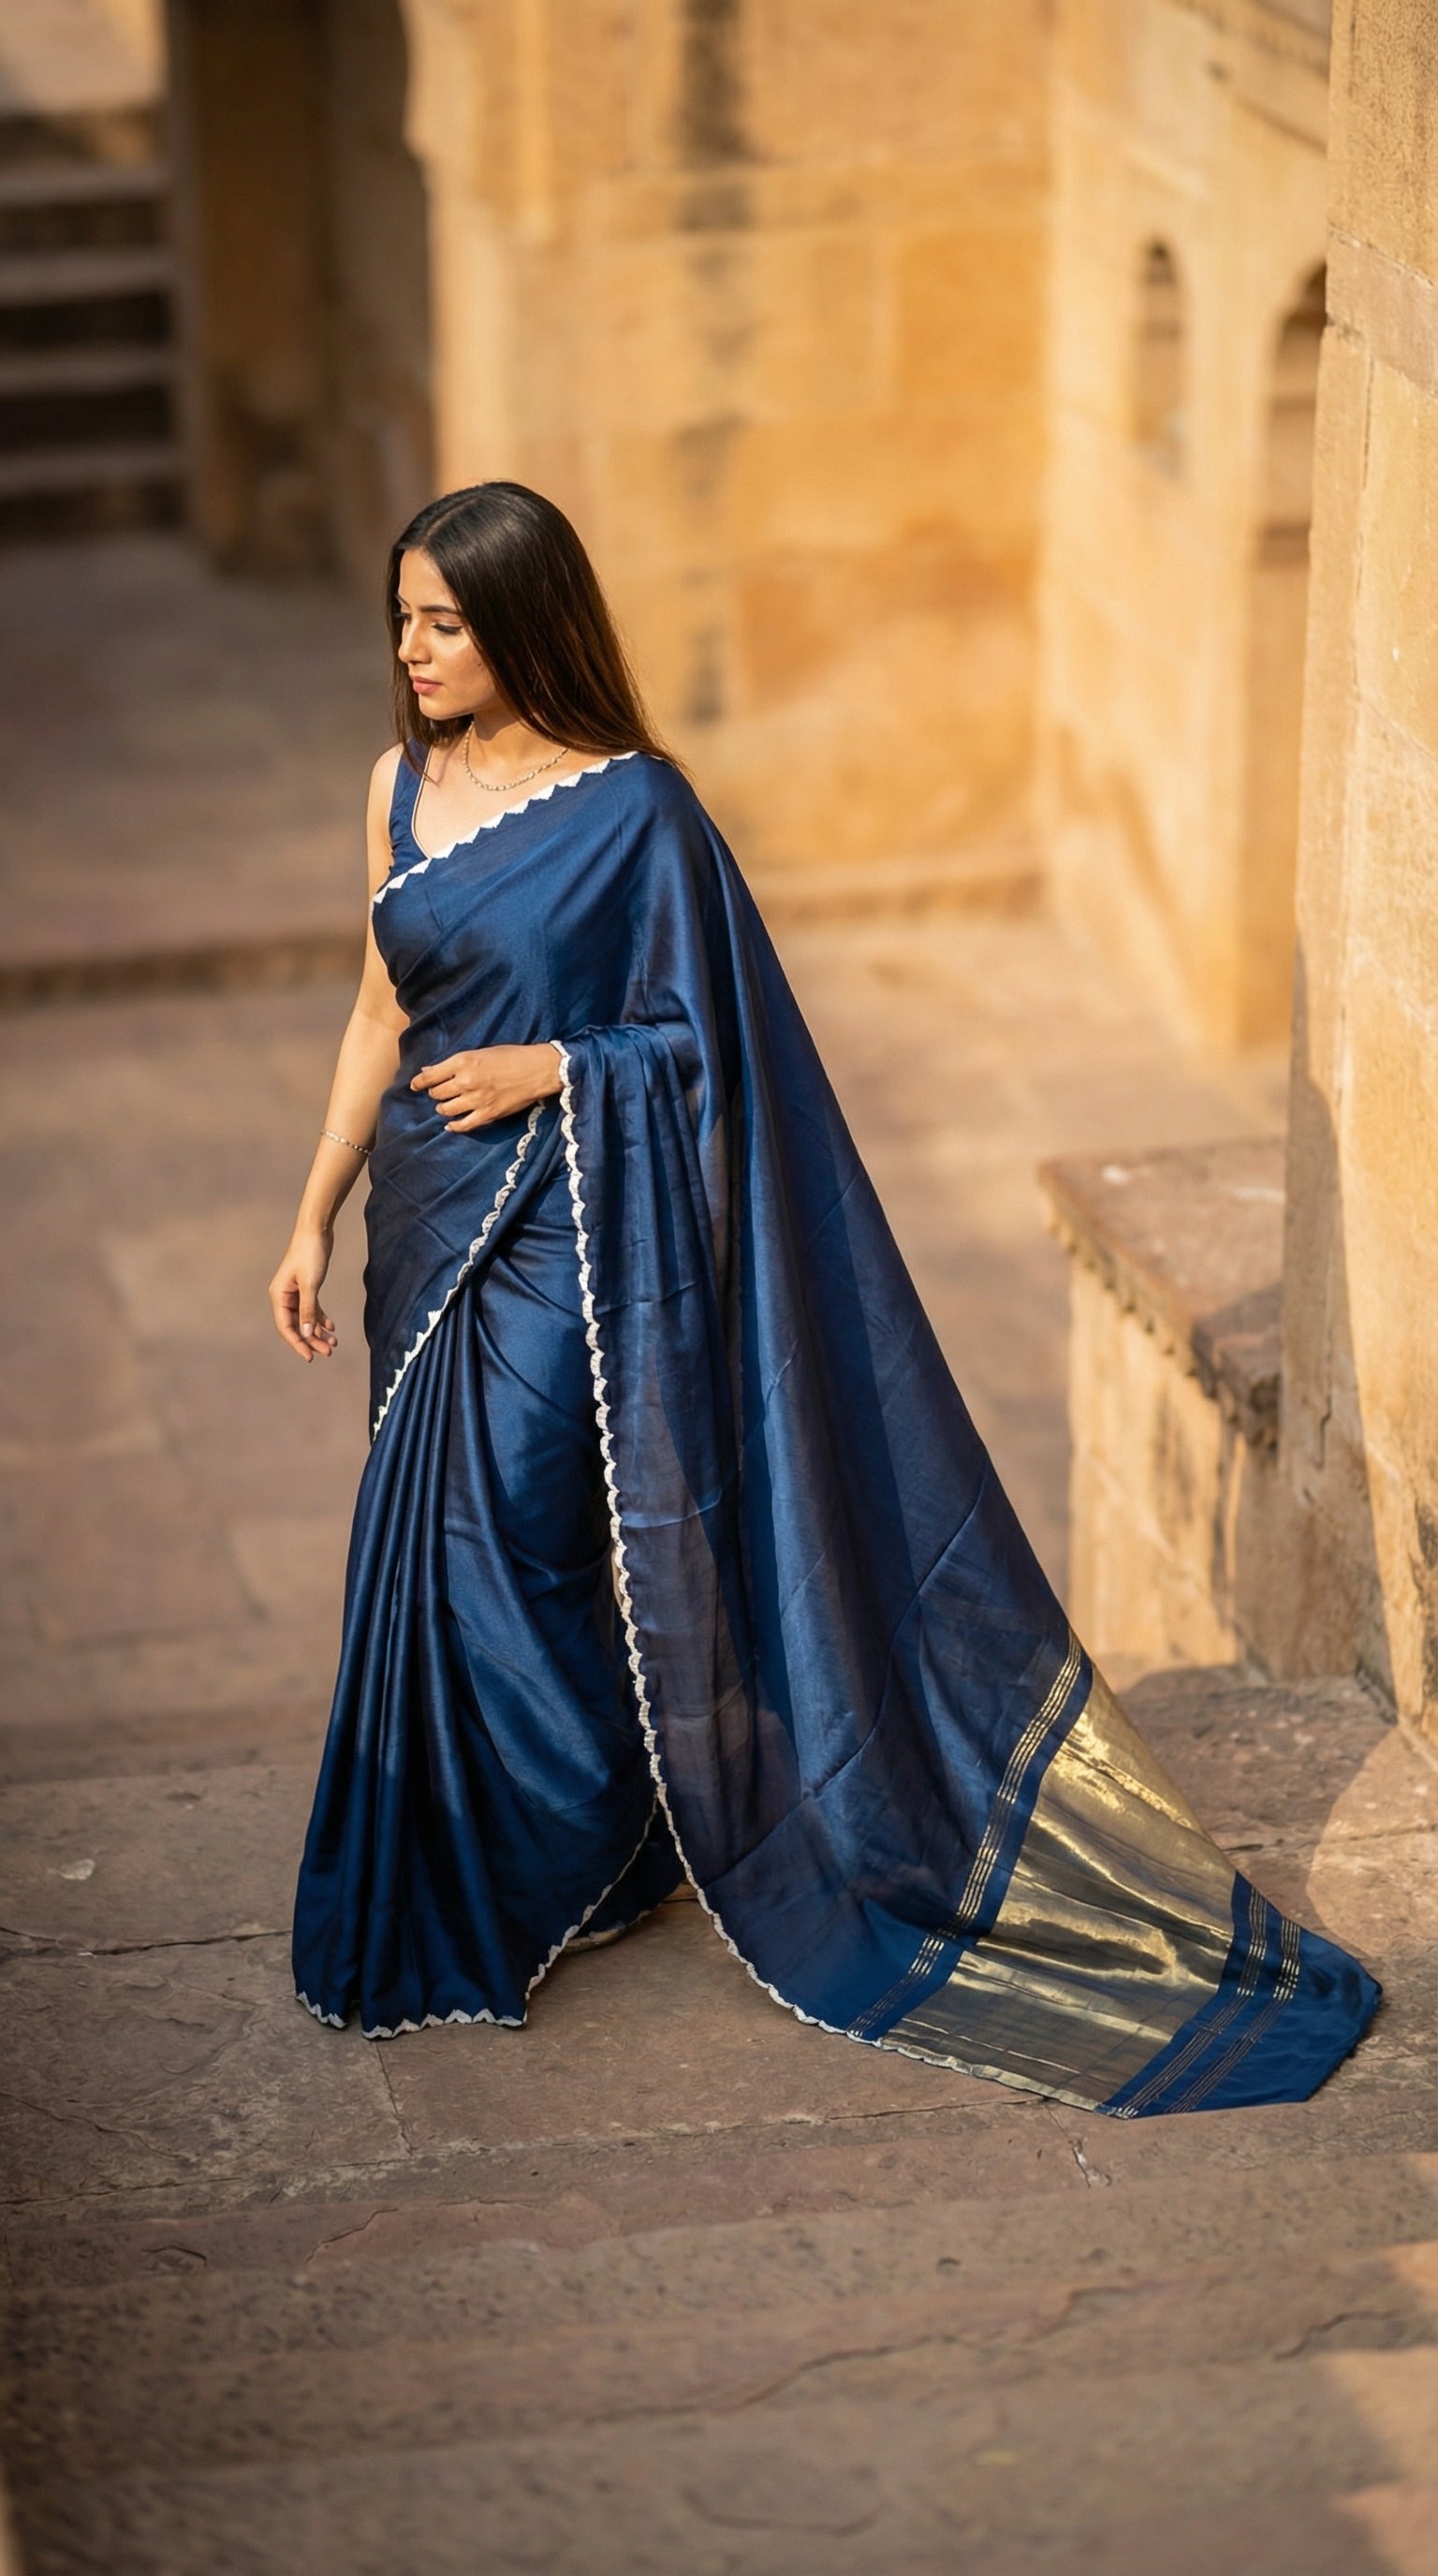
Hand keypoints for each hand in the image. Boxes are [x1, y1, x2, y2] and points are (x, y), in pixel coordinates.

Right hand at [268, 1228, 337, 1361]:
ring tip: (333, 1344)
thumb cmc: (310, 1254)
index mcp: (279, 1295)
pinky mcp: (307, 1287)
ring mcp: (295, 1292)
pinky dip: (321, 1319)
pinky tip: (331, 1327)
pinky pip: (312, 1309)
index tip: (310, 1357)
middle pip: (296, 1325)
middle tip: (328, 1353)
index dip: (297, 1343)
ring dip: (318, 1332)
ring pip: (306, 1319)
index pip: (286, 1327)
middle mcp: (284, 1296)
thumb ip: (308, 1310)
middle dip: (311, 1340)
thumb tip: (307, 1332)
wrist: (316, 1230)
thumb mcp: (310, 1284)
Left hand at [410, 1043, 559, 1132]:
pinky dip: (454, 1126)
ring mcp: (477, 1100)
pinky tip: (451, 1125)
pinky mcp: (488, 1114)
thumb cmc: (511, 1056)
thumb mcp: (480, 1052)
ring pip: (446, 1110)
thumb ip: (454, 1063)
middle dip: (435, 1094)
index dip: (419, 1082)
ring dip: (443, 1109)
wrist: (538, 1069)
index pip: (430, 1076)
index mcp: (463, 1062)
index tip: (414, 1085)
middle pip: (437, 1094)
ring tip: (446, 1106)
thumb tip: (430, 1070)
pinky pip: (464, 1125)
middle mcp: (466, 1081)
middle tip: (439, 1092)